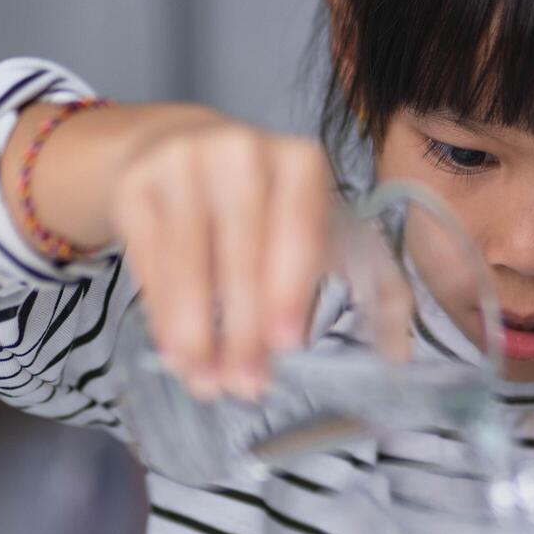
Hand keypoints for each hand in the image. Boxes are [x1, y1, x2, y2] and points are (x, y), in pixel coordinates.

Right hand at [7, 102, 336, 399]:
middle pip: (242, 251)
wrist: (178, 148)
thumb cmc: (266, 206)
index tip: (288, 344)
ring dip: (196, 332)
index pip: (298, 230)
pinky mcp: (135, 186)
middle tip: (246, 385)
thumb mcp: (319, 225)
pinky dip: (163, 315)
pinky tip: (177, 354)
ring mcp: (180, 163)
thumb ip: (368, 283)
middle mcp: (239, 151)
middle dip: (244, 327)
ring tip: (207, 382)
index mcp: (299, 161)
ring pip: (188, 261)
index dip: (291, 288)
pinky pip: (150, 262)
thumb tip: (398, 355)